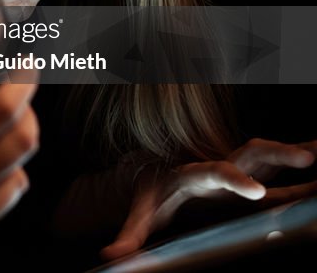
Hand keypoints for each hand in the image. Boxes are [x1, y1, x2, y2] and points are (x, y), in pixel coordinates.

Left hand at [101, 138, 316, 260]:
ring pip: (273, 157)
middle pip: (251, 153)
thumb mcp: (142, 213)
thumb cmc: (154, 194)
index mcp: (194, 175)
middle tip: (308, 158)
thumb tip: (111, 256)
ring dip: (300, 153)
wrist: (158, 169)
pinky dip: (304, 170)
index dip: (235, 179)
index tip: (257, 191)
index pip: (215, 172)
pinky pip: (285, 173)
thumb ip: (130, 234)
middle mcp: (221, 164)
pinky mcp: (256, 176)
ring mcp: (241, 168)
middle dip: (279, 154)